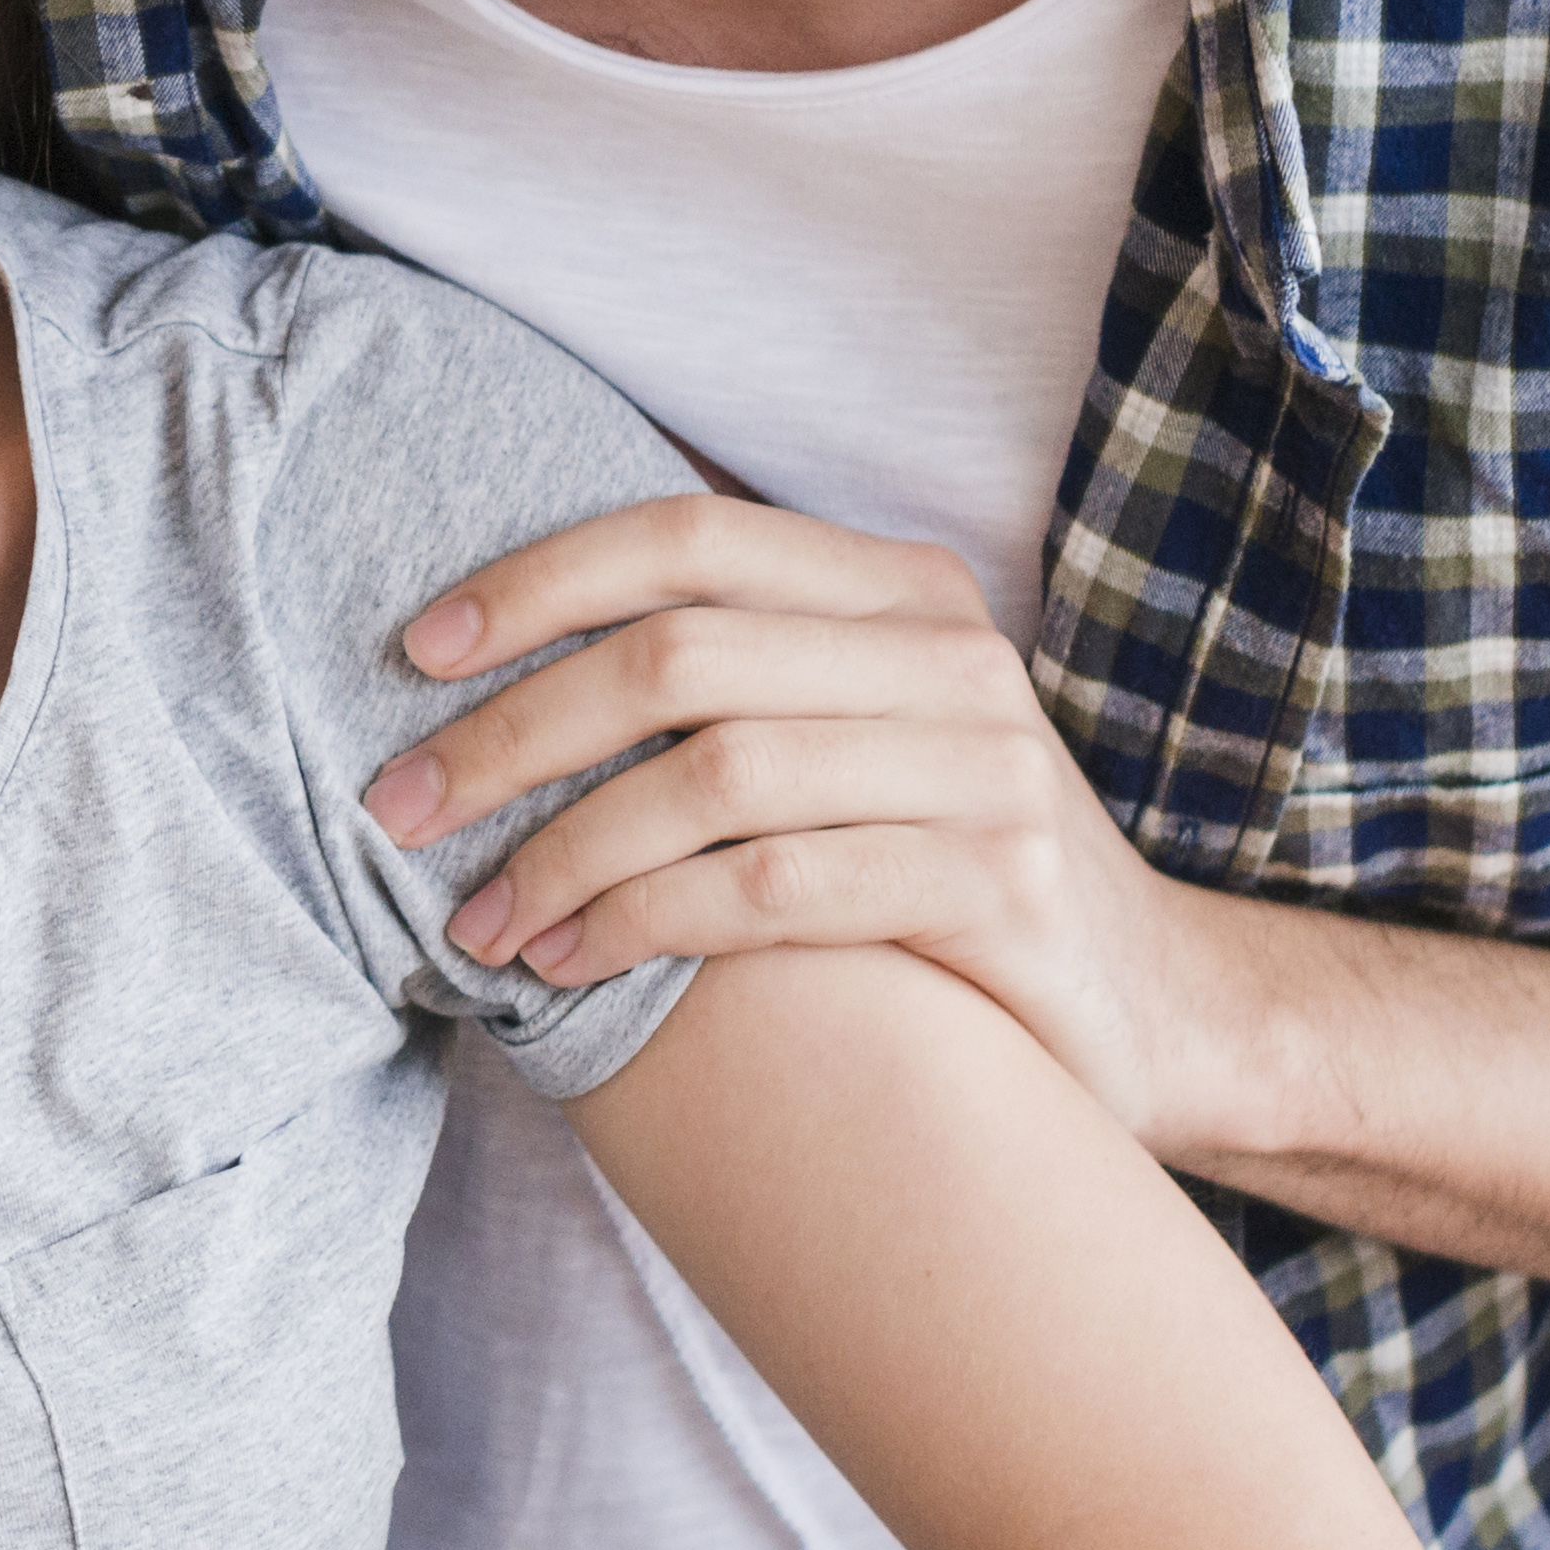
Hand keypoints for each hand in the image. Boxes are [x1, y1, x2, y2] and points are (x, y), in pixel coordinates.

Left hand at [367, 493, 1228, 1153]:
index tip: (414, 654)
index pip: (687, 539)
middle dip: (510, 734)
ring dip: (563, 852)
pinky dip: (645, 924)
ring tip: (474, 922)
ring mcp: (984, 766)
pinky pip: (773, 888)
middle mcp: (949, 656)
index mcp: (900, 591)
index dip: (537, 583)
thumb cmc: (944, 872)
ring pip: (713, 777)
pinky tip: (569, 964)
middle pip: (677, 659)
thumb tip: (503, 659)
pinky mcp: (995, 883)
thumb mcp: (854, 741)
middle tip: (396, 807)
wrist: (1153, 1009)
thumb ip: (735, 682)